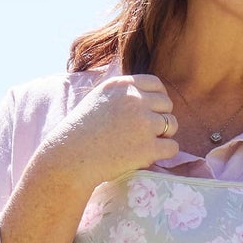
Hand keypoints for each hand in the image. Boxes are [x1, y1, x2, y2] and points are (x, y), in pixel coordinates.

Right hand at [34, 74, 179, 190]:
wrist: (70, 158)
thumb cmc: (80, 133)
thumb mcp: (98, 99)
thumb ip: (121, 94)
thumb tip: (147, 95)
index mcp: (122, 85)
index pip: (156, 84)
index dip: (158, 98)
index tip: (153, 111)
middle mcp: (134, 100)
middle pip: (167, 104)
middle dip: (161, 117)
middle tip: (146, 133)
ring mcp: (143, 122)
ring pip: (172, 124)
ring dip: (164, 135)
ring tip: (146, 144)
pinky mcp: (148, 147)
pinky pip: (172, 147)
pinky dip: (164, 153)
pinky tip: (149, 156)